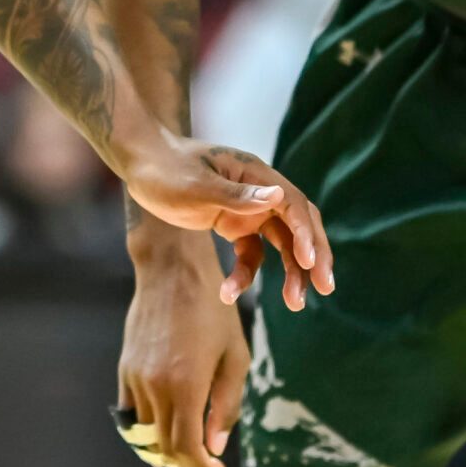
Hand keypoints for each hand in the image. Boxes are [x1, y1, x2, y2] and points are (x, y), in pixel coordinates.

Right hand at [116, 228, 249, 466]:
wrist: (172, 273)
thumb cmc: (213, 311)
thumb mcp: (236, 357)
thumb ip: (226, 405)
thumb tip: (215, 445)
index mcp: (187, 385)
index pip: (187, 448)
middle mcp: (156, 386)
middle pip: (165, 446)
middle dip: (185, 464)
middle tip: (204, 465)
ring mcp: (136, 378)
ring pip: (146, 433)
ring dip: (165, 449)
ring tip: (185, 451)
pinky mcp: (125, 368)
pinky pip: (130, 413)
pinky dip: (144, 431)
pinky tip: (161, 431)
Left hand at [118, 129, 332, 308]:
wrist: (140, 163)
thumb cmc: (166, 168)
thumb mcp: (197, 184)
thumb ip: (236, 194)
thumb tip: (278, 196)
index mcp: (257, 174)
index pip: (293, 205)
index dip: (305, 233)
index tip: (310, 263)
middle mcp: (260, 191)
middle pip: (298, 225)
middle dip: (314, 256)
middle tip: (325, 287)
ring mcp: (248, 209)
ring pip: (281, 243)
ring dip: (291, 272)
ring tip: (295, 303)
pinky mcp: (233, 225)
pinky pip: (251, 254)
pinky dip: (246, 274)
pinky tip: (229, 293)